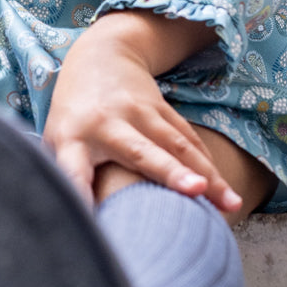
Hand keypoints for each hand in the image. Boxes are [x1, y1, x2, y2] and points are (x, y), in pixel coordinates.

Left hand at [43, 13, 241, 213]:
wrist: (99, 56)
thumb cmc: (72, 116)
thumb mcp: (55, 141)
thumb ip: (63, 178)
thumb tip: (70, 231)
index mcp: (72, 138)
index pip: (74, 172)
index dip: (81, 198)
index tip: (91, 228)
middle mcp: (106, 124)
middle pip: (139, 151)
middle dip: (168, 171)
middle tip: (193, 192)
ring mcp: (137, 112)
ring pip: (176, 145)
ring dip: (206, 175)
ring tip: (231, 204)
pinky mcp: (161, 108)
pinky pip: (189, 140)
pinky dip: (208, 167)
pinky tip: (227, 194)